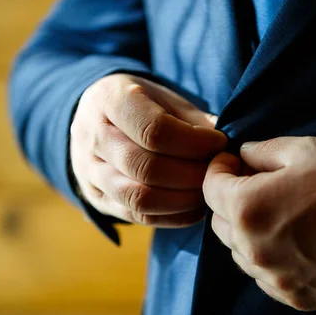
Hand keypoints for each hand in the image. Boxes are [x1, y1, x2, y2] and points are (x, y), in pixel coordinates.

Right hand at [70, 74, 226, 226]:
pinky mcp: (96, 198)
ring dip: (182, 200)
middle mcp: (93, 137)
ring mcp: (90, 172)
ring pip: (139, 198)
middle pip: (146, 168)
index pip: (153, 130)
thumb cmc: (139, 104)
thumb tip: (225, 146)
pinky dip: (172, 217)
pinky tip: (194, 207)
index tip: (218, 143)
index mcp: (109, 100)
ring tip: (207, 191)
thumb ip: (193, 119)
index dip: (193, 142)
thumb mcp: (163, 96)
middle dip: (191, 174)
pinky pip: (136, 216)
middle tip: (217, 172)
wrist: (92, 117)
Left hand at [203, 136, 315, 310]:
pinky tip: (287, 243)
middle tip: (251, 185)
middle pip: (219, 223)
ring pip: (238, 253)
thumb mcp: (303, 150)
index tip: (231, 162)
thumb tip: (243, 156)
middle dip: (228, 201)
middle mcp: (252, 248)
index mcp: (247, 208)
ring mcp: (272, 277)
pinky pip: (262, 277)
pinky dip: (264, 258)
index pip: (209, 188)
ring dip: (244, 232)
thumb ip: (262, 151)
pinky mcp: (292, 296)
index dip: (217, 170)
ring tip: (271, 215)